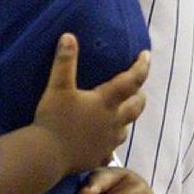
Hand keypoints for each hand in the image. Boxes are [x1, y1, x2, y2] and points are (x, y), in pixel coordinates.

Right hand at [32, 36, 148, 175]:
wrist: (47, 155)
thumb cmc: (53, 120)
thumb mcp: (58, 87)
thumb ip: (65, 61)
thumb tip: (69, 36)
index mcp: (106, 102)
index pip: (132, 80)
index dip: (142, 66)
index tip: (146, 55)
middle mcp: (113, 121)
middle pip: (136, 106)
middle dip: (139, 96)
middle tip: (137, 89)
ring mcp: (108, 142)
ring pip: (125, 129)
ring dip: (125, 119)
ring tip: (120, 114)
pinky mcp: (98, 157)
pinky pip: (110, 150)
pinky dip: (109, 143)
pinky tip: (102, 144)